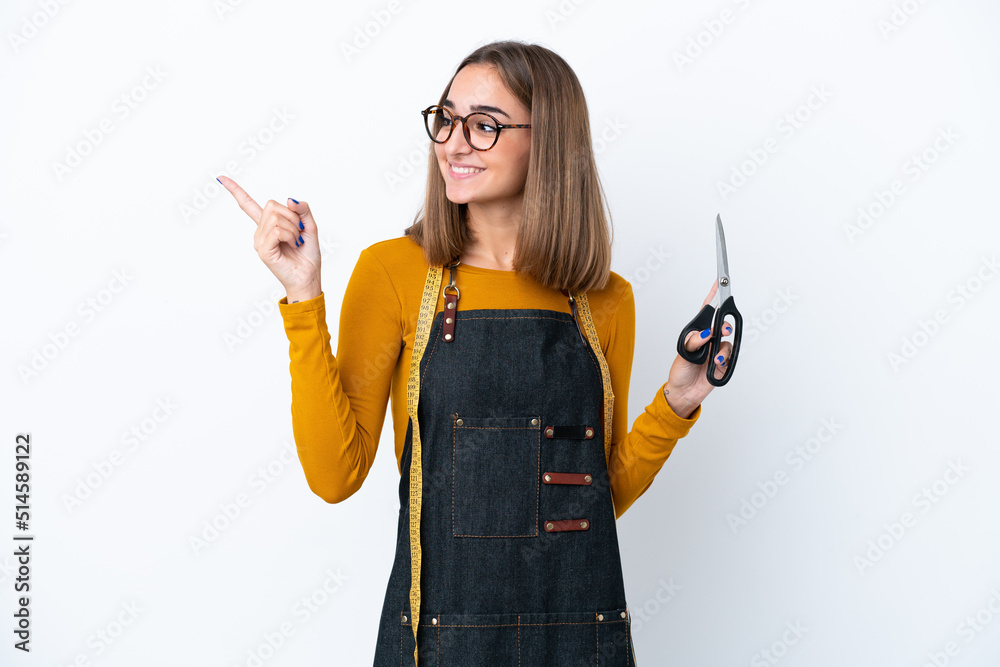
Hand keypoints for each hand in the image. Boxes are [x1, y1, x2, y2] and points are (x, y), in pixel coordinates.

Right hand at [218, 175, 321, 301]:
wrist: (308, 276)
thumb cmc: (307, 254)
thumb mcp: (309, 226)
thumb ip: (302, 210)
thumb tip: (290, 199)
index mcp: (269, 224)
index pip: (248, 204)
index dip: (235, 190)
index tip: (221, 178)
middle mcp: (260, 231)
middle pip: (272, 205)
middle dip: (291, 216)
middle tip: (298, 232)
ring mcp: (259, 240)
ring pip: (276, 218)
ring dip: (293, 228)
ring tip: (295, 241)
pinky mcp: (263, 250)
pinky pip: (277, 231)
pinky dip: (290, 236)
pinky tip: (292, 245)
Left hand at [664, 279, 735, 416]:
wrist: (684, 392)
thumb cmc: (680, 371)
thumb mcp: (683, 353)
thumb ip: (695, 341)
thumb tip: (707, 334)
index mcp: (697, 333)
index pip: (707, 311)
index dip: (713, 296)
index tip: (719, 283)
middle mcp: (709, 339)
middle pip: (721, 324)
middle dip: (724, 324)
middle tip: (722, 329)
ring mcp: (717, 350)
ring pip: (727, 340)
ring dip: (721, 347)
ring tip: (714, 355)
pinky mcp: (724, 362)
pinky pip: (729, 354)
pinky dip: (723, 358)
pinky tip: (716, 363)